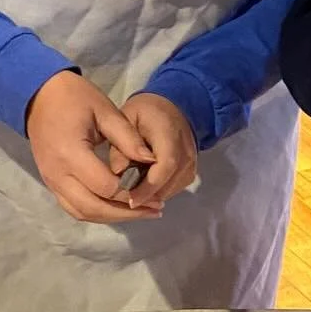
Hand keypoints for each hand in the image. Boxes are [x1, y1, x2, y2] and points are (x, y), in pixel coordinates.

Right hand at [25, 70, 161, 223]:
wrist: (39, 96)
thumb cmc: (75, 98)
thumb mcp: (106, 111)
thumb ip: (129, 139)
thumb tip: (153, 161)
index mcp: (71, 154)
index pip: (106, 186)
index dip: (132, 191)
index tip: (155, 191)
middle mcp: (58, 175)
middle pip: (94, 208)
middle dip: (127, 212)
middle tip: (155, 210)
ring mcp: (51, 182)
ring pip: (83, 212)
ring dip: (113, 217)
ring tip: (142, 212)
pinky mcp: (51, 183)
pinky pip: (74, 207)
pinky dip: (98, 212)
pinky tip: (119, 208)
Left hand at [111, 92, 196, 208]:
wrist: (171, 109)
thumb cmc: (143, 114)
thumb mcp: (125, 122)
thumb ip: (121, 147)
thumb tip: (118, 174)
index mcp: (170, 134)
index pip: (166, 165)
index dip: (148, 186)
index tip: (129, 199)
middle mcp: (187, 151)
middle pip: (168, 182)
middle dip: (145, 196)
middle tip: (123, 201)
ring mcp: (192, 164)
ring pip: (170, 190)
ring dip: (150, 196)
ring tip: (131, 192)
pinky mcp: (190, 173)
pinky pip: (172, 190)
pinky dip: (156, 193)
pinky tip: (142, 186)